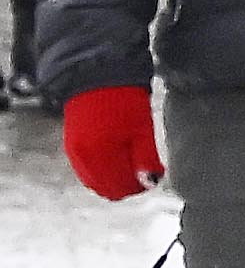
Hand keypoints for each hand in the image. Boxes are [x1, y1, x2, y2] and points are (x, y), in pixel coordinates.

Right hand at [57, 84, 154, 198]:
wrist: (97, 78)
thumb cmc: (124, 102)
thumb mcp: (143, 130)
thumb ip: (147, 159)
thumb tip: (151, 182)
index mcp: (101, 155)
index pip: (120, 188)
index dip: (139, 186)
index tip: (151, 177)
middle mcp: (83, 158)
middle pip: (106, 189)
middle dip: (126, 185)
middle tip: (143, 171)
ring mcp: (74, 152)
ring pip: (94, 182)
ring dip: (113, 179)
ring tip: (130, 162)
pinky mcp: (71, 146)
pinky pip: (85, 170)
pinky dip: (101, 170)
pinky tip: (115, 158)